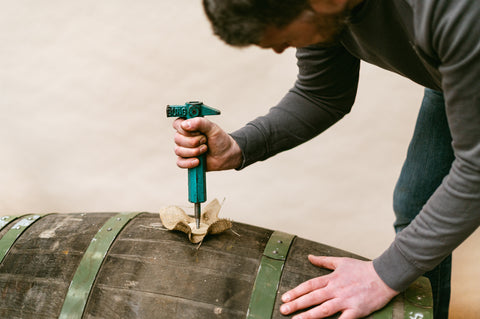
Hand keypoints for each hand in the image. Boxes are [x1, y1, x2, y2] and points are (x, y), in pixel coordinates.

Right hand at [172, 117, 242, 170]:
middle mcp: (184, 136)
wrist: (227, 155)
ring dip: (194, 151)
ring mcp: (184, 148)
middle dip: (193, 141)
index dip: (185, 129)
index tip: (197, 131)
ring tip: (205, 149)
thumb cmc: (220, 139)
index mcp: (189, 125)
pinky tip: (198, 161)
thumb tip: (185, 124)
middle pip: (177, 138)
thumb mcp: (213, 128)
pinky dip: (189, 162)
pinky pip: (180, 162)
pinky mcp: (186, 160)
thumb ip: (200, 123)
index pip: (177, 124)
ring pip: (178, 150)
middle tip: (205, 140)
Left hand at [280, 255, 398, 318]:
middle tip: (283, 310)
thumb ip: (323, 261)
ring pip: (323, 309)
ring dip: (309, 315)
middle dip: (296, 304)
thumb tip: (309, 256)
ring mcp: (345, 300)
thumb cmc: (362, 269)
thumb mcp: (340, 261)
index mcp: (331, 278)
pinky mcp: (356, 310)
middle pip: (312, 297)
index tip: (285, 297)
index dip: (296, 291)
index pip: (309, 285)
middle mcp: (336, 289)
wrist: (384, 275)